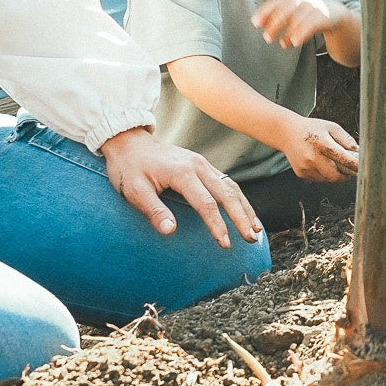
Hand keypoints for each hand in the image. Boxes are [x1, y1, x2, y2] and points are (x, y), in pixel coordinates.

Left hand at [101, 128, 261, 245]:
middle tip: (251, 238)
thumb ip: (154, 210)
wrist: (129, 141)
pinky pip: (226, 181)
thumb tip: (170, 231)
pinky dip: (238, 198)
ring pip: (231, 186)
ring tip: (256, 229)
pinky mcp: (202, 165)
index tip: (225, 244)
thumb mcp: (134, 191)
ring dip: (245, 208)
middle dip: (241, 217)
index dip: (217, 226)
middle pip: (227, 194)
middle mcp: (198, 165)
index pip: (206, 204)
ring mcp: (202, 163)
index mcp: (182, 172)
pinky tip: (245, 211)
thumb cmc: (129, 167)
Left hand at [252, 0, 346, 49]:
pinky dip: (302, 33)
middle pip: (285, 11)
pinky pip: (311, 24)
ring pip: (297, 19)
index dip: (265, 12)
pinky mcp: (324, 16)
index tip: (255, 23)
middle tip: (267, 38)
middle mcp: (302, 0)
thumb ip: (276, 16)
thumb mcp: (292, 12)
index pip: (276, 3)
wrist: (335, 13)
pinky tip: (295, 42)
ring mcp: (314, 7)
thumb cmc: (308, 15)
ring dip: (288, 33)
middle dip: (275, 25)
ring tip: (283, 44)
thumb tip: (256, 22)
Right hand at [279, 115, 358, 181]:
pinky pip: (319, 180)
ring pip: (327, 180)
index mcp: (322, 142)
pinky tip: (320, 163)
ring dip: (334, 175)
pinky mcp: (301, 173)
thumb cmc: (312, 129)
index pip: (342, 157)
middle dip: (345, 176)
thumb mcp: (331, 127)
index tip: (363, 168)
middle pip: (334, 176)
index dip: (354, 165)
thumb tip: (359, 152)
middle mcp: (312, 156)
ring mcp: (305, 167)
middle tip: (348, 170)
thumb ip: (346, 139)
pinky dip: (324, 175)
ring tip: (331, 163)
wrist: (287, 133)